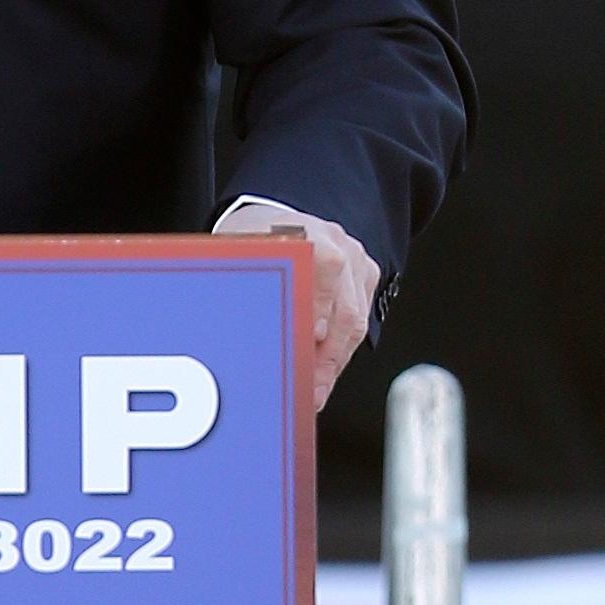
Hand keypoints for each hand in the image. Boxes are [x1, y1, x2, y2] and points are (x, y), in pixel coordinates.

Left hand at [213, 200, 381, 411]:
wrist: (270, 214)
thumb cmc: (251, 238)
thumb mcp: (239, 253)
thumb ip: (248, 285)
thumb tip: (243, 334)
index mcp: (304, 232)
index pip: (324, 267)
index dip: (318, 307)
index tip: (308, 342)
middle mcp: (337, 244)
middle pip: (344, 309)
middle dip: (326, 358)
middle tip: (308, 390)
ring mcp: (355, 259)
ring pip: (355, 321)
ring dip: (333, 361)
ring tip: (315, 389)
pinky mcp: (365, 275)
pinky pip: (360, 319)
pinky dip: (341, 349)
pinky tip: (324, 370)